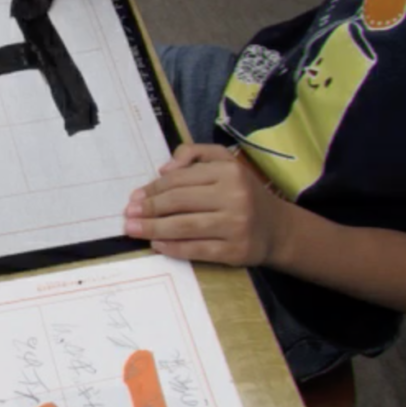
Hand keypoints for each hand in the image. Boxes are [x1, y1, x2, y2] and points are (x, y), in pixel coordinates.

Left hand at [123, 144, 287, 266]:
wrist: (278, 229)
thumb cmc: (243, 192)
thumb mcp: (225, 162)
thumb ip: (194, 155)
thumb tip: (163, 169)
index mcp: (229, 172)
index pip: (181, 179)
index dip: (154, 188)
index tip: (135, 196)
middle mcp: (234, 197)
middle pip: (180, 202)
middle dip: (149, 209)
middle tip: (128, 214)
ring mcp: (235, 225)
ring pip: (185, 226)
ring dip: (153, 228)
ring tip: (133, 229)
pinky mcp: (235, 251)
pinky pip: (197, 249)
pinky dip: (173, 248)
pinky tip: (157, 244)